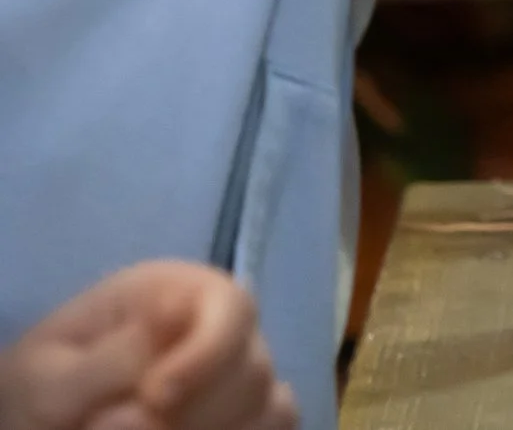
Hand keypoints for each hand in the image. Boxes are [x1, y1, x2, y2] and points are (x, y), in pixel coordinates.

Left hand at [0, 264, 296, 429]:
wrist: (36, 424)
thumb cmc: (37, 392)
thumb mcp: (45, 375)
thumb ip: (103, 368)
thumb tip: (159, 373)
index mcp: (173, 293)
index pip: (231, 306)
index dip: (207, 353)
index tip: (157, 397)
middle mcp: (218, 329)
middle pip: (254, 366)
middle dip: (198, 411)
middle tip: (121, 428)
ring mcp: (238, 376)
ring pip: (272, 406)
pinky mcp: (246, 417)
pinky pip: (278, 424)